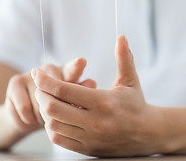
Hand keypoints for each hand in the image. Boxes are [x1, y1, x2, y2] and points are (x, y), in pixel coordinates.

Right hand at [5, 58, 95, 133]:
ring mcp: (32, 73)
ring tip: (42, 116)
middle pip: (55, 93)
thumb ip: (80, 95)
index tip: (82, 62)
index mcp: (67, 73)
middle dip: (57, 111)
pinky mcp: (16, 82)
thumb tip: (92, 83)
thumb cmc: (56, 110)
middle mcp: (50, 69)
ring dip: (42, 117)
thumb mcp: (70, 106)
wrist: (28, 118)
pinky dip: (29, 119)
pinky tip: (30, 118)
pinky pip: (25, 108)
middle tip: (57, 116)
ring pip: (40, 103)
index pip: (73, 69)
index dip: (77, 66)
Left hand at [32, 35, 155, 156]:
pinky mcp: (87, 149)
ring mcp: (90, 138)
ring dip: (45, 111)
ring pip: (53, 125)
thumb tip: (121, 36)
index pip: (64, 90)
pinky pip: (59, 139)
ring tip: (48, 100)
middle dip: (41, 94)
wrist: (148, 134)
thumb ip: (124, 58)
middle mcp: (95, 122)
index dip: (45, 80)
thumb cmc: (137, 104)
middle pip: (52, 108)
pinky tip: (56, 116)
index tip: (37, 72)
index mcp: (103, 102)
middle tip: (40, 86)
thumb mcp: (131, 80)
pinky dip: (52, 126)